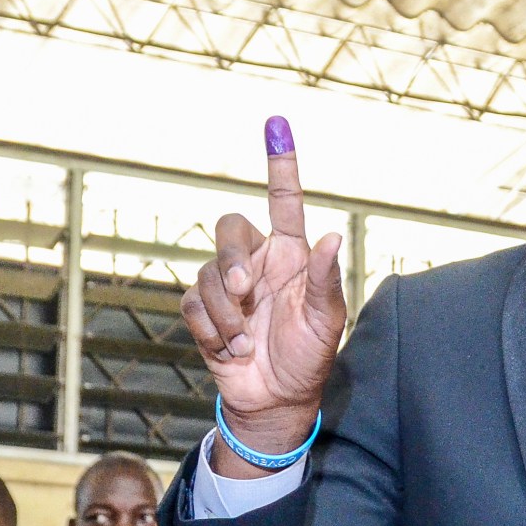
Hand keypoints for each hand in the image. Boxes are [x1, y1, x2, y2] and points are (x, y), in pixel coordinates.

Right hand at [180, 118, 347, 472]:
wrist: (276, 401)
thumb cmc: (308, 359)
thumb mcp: (326, 322)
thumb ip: (325, 281)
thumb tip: (332, 237)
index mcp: (291, 256)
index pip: (284, 201)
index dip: (280, 164)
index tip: (276, 123)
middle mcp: (257, 263)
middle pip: (229, 230)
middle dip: (231, 259)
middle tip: (245, 292)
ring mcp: (228, 287)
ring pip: (207, 274)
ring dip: (226, 313)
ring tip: (245, 342)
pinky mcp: (204, 312)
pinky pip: (193, 305)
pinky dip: (211, 330)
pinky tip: (230, 350)